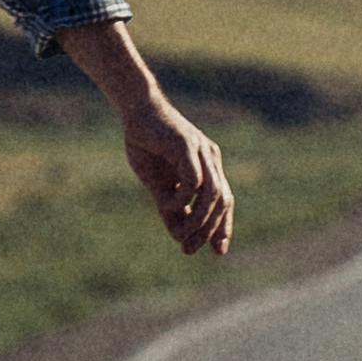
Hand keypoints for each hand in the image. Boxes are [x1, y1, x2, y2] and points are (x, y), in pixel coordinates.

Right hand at [120, 89, 233, 257]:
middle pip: (222, 201)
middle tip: (189, 249)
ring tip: (179, 233)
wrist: (136, 109)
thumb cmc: (146, 142)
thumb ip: (170, 205)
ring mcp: (201, 150)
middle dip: (209, 229)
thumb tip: (179, 235)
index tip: (217, 251)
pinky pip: (194, 179)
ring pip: (213, 193)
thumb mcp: (157, 181)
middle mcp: (211, 158)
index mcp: (209, 165)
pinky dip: (184, 198)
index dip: (223, 227)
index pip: (224, 201)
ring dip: (198, 218)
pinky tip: (168, 206)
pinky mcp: (186, 145)